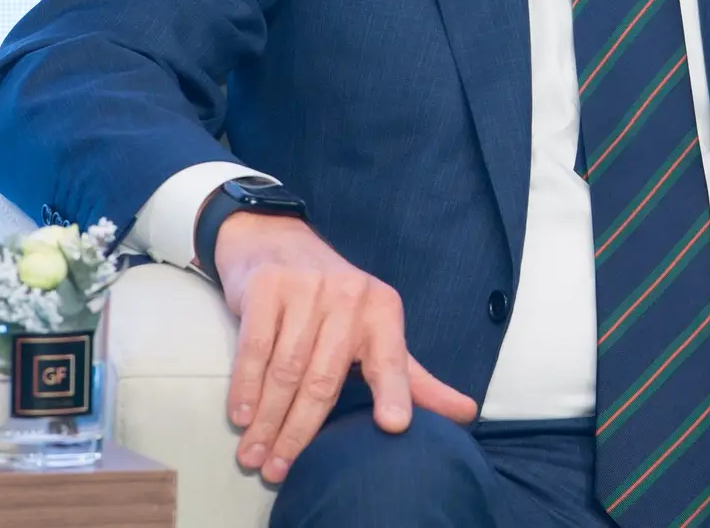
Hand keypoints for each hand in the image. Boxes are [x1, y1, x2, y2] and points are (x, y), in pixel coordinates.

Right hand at [214, 212, 478, 483]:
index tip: (394, 426)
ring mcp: (307, 289)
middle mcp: (349, 296)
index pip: (391, 360)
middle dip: (299, 430)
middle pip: (325, 378)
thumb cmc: (333, 300)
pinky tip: (241, 416)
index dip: (394, 394)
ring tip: (255, 455)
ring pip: (287, 369)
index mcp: (384, 310)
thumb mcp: (377, 330)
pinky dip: (247, 386)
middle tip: (279, 469)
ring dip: (268, 419)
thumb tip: (468, 413)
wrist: (277, 241)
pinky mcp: (266, 286)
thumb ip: (413, 377)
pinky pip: (255, 348)